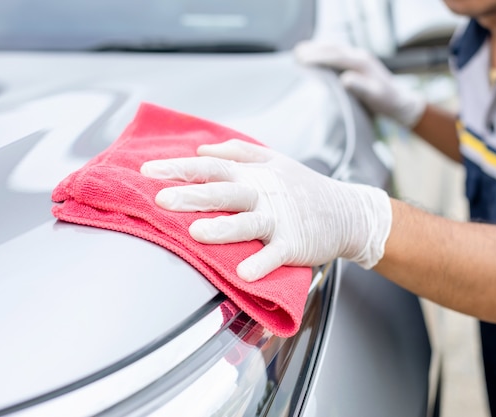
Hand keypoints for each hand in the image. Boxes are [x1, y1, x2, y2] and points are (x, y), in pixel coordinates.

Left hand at [141, 139, 391, 281]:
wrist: (348, 211)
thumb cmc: (305, 187)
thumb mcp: (275, 160)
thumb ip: (239, 152)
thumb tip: (203, 148)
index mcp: (255, 174)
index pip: (211, 167)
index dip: (180, 168)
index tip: (148, 171)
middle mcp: (264, 193)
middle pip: (225, 191)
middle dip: (193, 195)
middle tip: (161, 200)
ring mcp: (280, 219)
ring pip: (249, 222)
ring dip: (224, 228)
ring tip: (197, 233)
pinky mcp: (295, 243)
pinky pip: (276, 253)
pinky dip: (262, 263)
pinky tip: (245, 274)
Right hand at [294, 40, 425, 127]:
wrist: (399, 101)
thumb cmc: (386, 101)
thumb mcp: (375, 97)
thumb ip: (361, 88)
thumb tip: (345, 80)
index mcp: (362, 63)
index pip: (335, 56)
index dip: (317, 57)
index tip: (301, 59)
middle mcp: (360, 56)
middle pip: (333, 48)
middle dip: (314, 49)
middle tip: (296, 53)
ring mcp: (358, 58)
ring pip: (334, 48)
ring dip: (318, 48)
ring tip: (300, 52)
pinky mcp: (357, 62)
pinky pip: (338, 53)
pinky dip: (324, 53)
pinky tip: (316, 57)